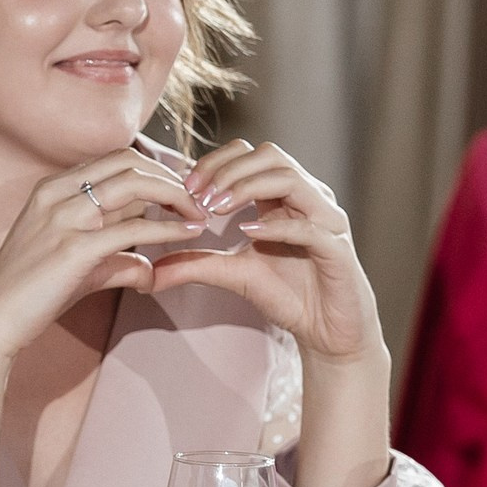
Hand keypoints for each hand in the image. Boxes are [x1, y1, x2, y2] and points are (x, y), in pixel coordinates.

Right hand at [0, 152, 210, 367]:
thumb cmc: (29, 294)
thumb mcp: (75, 265)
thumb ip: (115, 258)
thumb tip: (149, 270)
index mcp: (52, 188)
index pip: (115, 160)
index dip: (155, 171)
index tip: (180, 192)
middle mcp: (56, 194)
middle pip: (130, 163)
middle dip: (172, 178)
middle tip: (197, 202)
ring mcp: (64, 218)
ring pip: (135, 185)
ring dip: (177, 197)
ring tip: (198, 216)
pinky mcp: (74, 248)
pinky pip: (134, 229)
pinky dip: (168, 229)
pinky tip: (188, 235)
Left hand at [150, 141, 385, 365]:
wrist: (326, 332)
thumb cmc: (286, 295)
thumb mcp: (232, 274)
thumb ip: (195, 264)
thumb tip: (149, 273)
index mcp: (283, 196)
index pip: (249, 154)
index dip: (215, 163)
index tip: (184, 187)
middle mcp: (308, 198)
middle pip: (270, 154)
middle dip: (227, 170)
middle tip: (196, 196)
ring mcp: (326, 219)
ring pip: (290, 178)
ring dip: (247, 188)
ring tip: (215, 210)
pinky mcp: (338, 248)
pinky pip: (311, 226)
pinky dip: (277, 225)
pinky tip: (248, 233)